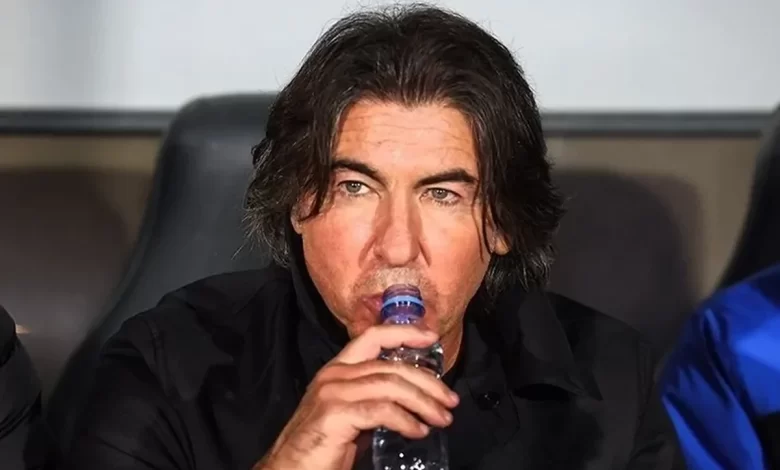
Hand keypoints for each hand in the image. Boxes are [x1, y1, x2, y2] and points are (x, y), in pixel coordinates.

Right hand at [255, 324, 459, 469]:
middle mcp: (334, 374)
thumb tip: (412, 400)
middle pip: (391, 366)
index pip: (372, 337)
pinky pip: (381, 410)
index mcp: (337, 369)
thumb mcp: (350, 413)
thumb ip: (373, 400)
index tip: (431, 337)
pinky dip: (406, 420)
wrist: (290, 468)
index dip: (404, 332)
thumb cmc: (322, 444)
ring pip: (390, 386)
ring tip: (441, 419)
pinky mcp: (336, 414)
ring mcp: (333, 392)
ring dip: (423, 402)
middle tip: (450, 401)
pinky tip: (418, 431)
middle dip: (427, 382)